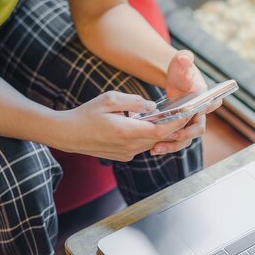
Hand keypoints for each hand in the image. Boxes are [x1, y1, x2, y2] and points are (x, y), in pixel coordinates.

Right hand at [52, 91, 190, 160]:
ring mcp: (127, 153)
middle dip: (173, 127)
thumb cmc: (86, 114)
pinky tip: (146, 124)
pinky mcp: (123, 155)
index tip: (186, 113)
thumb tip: (152, 106)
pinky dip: (148, 136)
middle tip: (184, 112)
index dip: (176, 124)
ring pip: (152, 143)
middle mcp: (129, 147)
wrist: (68, 135)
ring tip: (168, 116)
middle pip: (160, 139)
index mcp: (126, 132)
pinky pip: (142, 145)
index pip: (160, 132)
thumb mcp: (110, 99)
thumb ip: (134, 101)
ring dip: (161, 132)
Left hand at [153, 50, 220, 155]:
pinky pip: (176, 140)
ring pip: (186, 139)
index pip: (211, 105)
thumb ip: (184, 59)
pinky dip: (166, 146)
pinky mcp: (180, 128)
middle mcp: (201, 113)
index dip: (205, 112)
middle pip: (198, 129)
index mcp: (205, 97)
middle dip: (186, 135)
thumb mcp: (181, 62)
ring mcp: (190, 123)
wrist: (174, 79)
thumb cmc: (181, 69)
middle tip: (173, 135)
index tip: (194, 114)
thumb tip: (184, 59)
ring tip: (157, 148)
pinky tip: (153, 149)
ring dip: (173, 146)